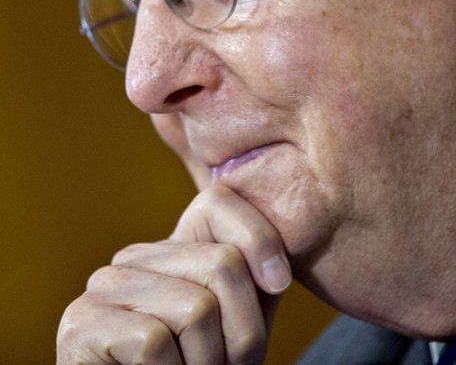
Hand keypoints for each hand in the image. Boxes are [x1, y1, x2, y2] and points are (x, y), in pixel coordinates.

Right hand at [57, 184, 291, 363]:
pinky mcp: (81, 324)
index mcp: (173, 247)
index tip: (278, 284)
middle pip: (221, 262)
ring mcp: (104, 286)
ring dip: (208, 362)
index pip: (218, 202)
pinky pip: (154, 340)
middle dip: (241, 329)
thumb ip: (258, 281)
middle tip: (224, 364)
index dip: (261, 240)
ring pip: (197, 308)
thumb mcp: (241, 321)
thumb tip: (276, 273)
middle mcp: (135, 256)